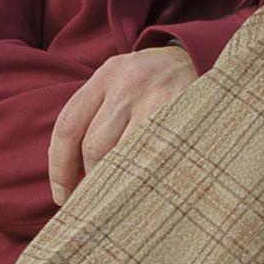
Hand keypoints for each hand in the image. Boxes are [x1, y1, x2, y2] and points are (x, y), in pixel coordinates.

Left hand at [47, 43, 198, 202]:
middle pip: (94, 146)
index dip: (59, 168)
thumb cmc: (155, 83)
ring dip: (118, 184)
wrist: (203, 60)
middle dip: (89, 181)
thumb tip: (72, 173)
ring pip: (124, 157)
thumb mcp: (122, 82)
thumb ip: (97, 115)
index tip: (62, 196)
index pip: (68, 126)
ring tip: (120, 200)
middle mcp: (128, 84)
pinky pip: (155, 158)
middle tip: (92, 203)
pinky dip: (146, 179)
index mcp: (106, 76)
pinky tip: (146, 190)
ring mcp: (158, 99)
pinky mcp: (183, 115)